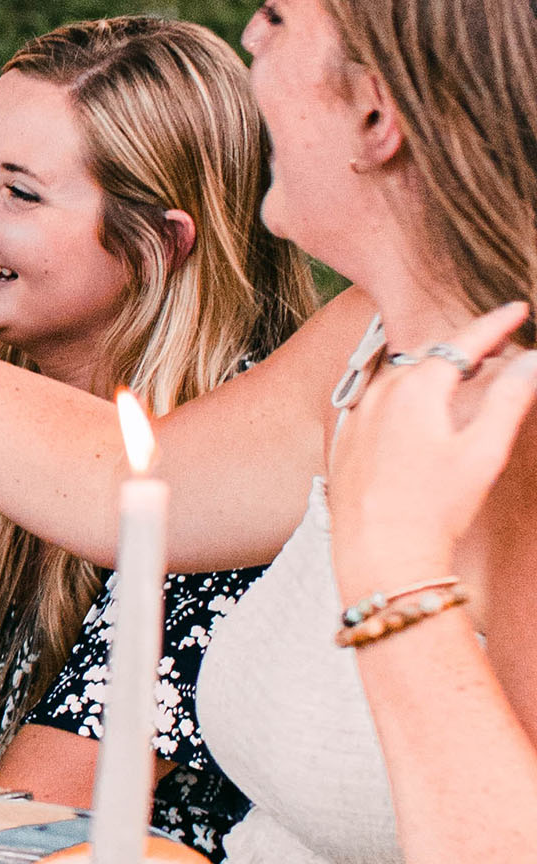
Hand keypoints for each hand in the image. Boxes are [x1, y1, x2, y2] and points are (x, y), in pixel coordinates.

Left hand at [328, 302, 536, 592]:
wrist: (380, 554)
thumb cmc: (434, 507)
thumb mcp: (483, 450)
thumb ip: (510, 398)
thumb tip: (534, 360)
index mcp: (415, 389)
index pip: (462, 342)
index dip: (494, 324)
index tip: (516, 309)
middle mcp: (379, 395)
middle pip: (428, 355)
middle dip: (464, 345)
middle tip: (496, 341)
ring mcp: (357, 417)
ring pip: (399, 376)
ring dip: (433, 368)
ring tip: (463, 372)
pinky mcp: (345, 441)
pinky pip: (377, 401)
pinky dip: (404, 393)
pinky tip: (419, 409)